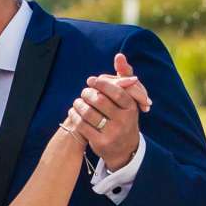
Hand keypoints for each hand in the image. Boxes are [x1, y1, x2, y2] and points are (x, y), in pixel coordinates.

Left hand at [68, 52, 150, 171]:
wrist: (124, 150)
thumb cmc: (123, 117)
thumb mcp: (128, 99)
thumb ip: (123, 77)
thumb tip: (119, 55)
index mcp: (131, 109)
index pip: (116, 92)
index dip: (101, 84)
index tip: (91, 80)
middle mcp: (124, 121)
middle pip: (100, 101)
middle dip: (88, 93)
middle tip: (84, 91)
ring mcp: (112, 133)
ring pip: (89, 113)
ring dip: (79, 104)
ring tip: (77, 101)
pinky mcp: (100, 143)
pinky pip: (82, 126)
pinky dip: (75, 116)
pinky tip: (73, 112)